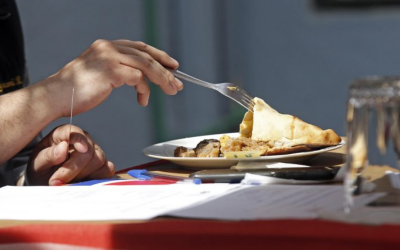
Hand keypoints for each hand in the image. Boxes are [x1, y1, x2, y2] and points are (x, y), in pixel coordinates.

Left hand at [26, 125, 114, 185]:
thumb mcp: (37, 163)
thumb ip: (48, 155)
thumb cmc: (41, 169)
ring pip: (99, 160)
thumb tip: (63, 147)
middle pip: (89, 151)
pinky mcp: (102, 165)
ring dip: (83, 175)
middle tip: (57, 181)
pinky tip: (83, 183)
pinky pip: (107, 170)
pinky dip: (97, 178)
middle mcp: (83, 140)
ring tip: (68, 183)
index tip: (80, 149)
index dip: (79, 140)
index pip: (75, 132)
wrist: (46, 182)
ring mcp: (95, 152)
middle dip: (73, 169)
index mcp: (65, 133)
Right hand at [44, 39, 182, 117]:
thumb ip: (118, 70)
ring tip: (171, 91)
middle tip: (177, 83)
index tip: (172, 65)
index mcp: (107, 46)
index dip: (159, 55)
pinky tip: (142, 101)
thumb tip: (140, 77)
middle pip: (146, 55)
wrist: (56, 96)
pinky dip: (144, 90)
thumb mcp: (100, 74)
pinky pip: (138, 79)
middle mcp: (109, 47)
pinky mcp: (111, 70)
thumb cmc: (77, 90)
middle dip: (165, 70)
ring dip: (162, 79)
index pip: (140, 47)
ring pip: (146, 65)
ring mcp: (110, 57)